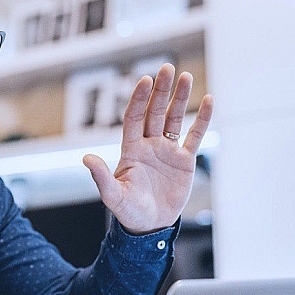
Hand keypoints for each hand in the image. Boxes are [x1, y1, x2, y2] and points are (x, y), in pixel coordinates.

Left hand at [83, 63, 213, 233]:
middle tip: (167, 68)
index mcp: (131, 149)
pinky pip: (195, 136)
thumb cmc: (128, 212)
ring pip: (174, 119)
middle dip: (161, 91)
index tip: (145, 81)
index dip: (139, 99)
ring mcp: (167, 151)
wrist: (150, 226)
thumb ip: (101, 177)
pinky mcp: (184, 161)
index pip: (134, 118)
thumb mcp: (113, 195)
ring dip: (179, 98)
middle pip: (155, 112)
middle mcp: (149, 145)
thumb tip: (86, 158)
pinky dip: (202, 119)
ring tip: (185, 76)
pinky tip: (208, 100)